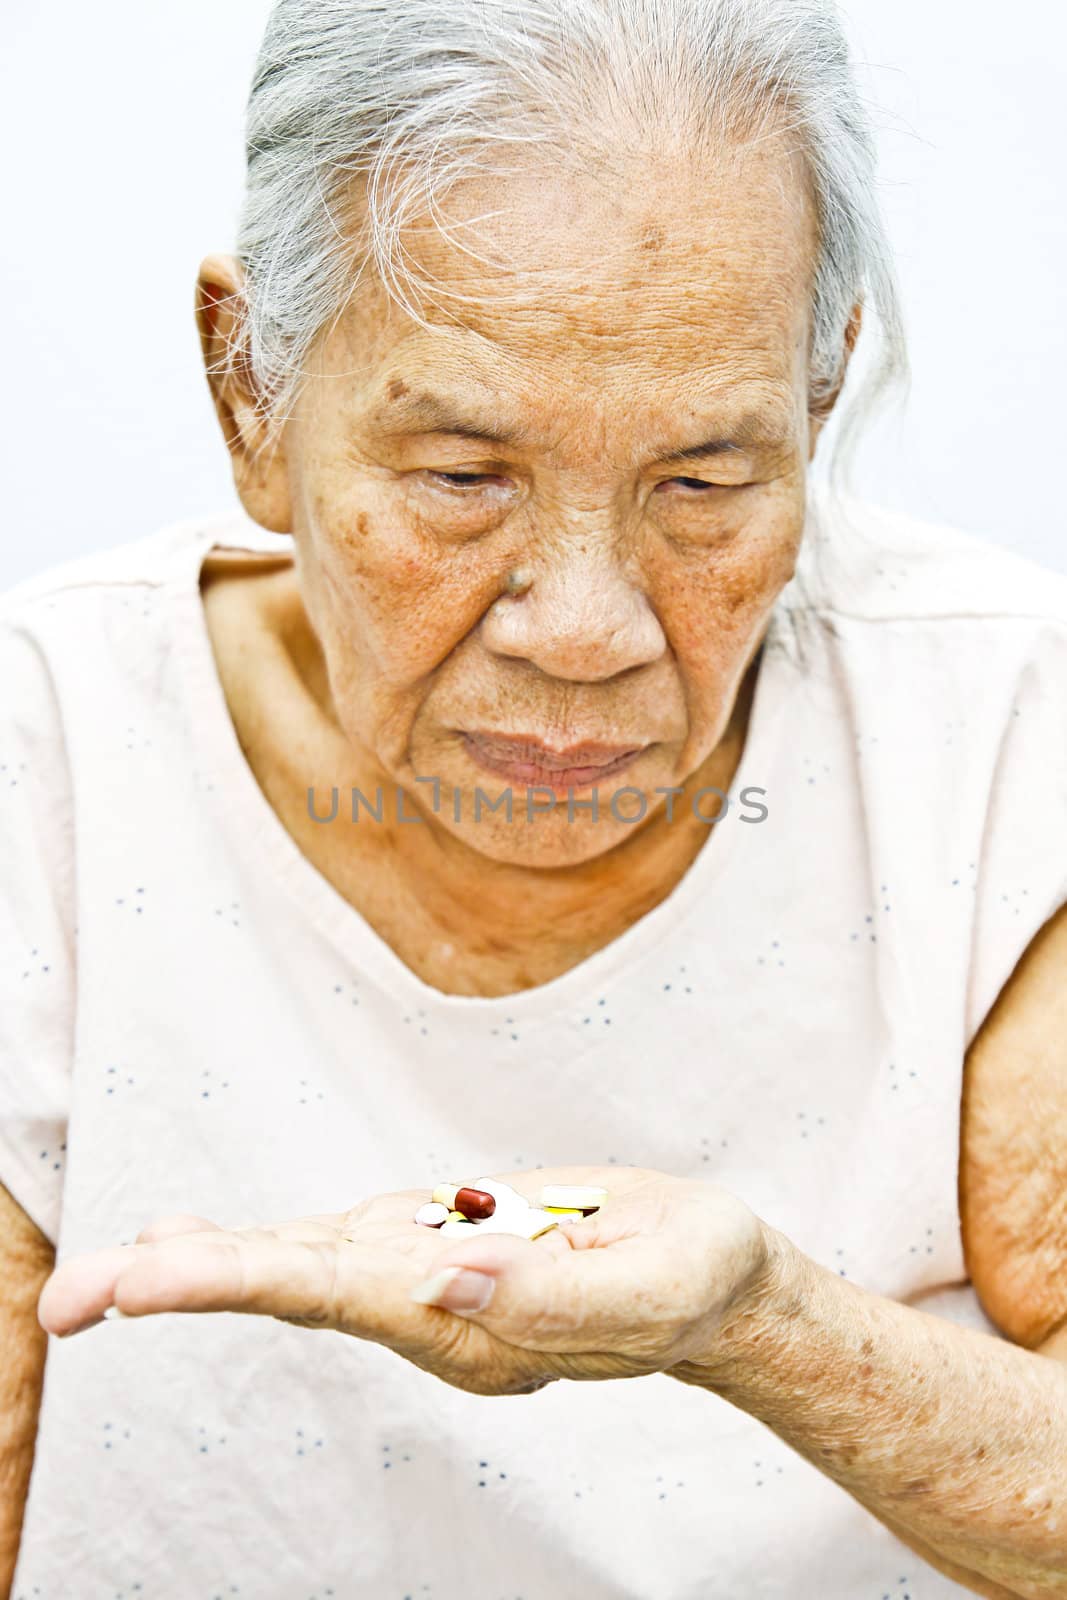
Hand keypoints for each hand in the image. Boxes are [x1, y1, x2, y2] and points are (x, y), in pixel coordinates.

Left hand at [37, 1166, 780, 1395]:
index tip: (147, 1282)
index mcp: (476, 1326)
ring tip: (101, 1274)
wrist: (712, 1282)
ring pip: (297, 1271)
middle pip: (292, 1291)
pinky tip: (188, 1241)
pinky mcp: (435, 1249)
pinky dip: (252, 1245)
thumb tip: (439, 1275)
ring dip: (198, 1268)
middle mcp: (433, 1313)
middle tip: (71, 1298)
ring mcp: (428, 1284)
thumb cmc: (692, 1279)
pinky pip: (329, 1248)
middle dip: (183, 1285)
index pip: (339, 1298)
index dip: (238, 1279)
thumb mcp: (651, 1282)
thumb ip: (549, 1294)